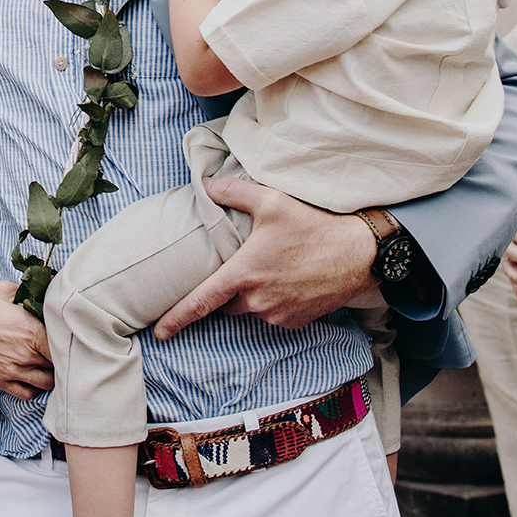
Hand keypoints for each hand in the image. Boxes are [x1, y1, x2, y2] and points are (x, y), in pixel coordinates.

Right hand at [0, 281, 53, 400]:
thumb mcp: (6, 290)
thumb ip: (30, 291)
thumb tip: (46, 288)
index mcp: (32, 331)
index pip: (64, 344)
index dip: (67, 340)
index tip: (65, 335)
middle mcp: (25, 355)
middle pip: (58, 365)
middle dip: (60, 357)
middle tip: (58, 349)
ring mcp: (12, 371)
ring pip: (47, 383)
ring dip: (50, 374)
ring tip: (47, 363)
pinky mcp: (0, 381)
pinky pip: (27, 394)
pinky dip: (34, 388)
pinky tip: (32, 376)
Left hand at [154, 178, 375, 335]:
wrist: (359, 254)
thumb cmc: (313, 225)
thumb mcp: (271, 200)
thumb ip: (232, 192)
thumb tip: (205, 184)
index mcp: (243, 274)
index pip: (200, 302)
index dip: (175, 318)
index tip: (158, 332)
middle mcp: (257, 301)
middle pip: (224, 303)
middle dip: (224, 290)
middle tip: (240, 267)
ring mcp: (277, 315)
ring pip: (248, 309)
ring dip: (249, 295)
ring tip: (270, 268)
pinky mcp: (295, 322)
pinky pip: (271, 315)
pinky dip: (271, 301)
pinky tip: (287, 280)